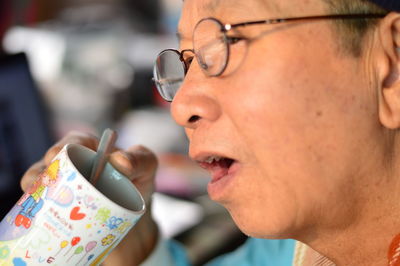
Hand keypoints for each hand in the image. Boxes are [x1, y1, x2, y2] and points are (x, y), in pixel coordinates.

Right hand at [20, 131, 158, 264]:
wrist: (136, 218)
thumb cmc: (139, 183)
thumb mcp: (146, 167)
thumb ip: (139, 160)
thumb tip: (119, 161)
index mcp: (90, 150)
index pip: (72, 143)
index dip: (61, 148)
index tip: (55, 156)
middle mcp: (72, 168)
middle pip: (48, 166)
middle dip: (39, 173)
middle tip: (38, 182)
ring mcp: (63, 190)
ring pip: (39, 189)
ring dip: (34, 196)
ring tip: (34, 204)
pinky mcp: (60, 213)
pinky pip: (43, 213)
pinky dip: (38, 217)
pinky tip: (37, 222)